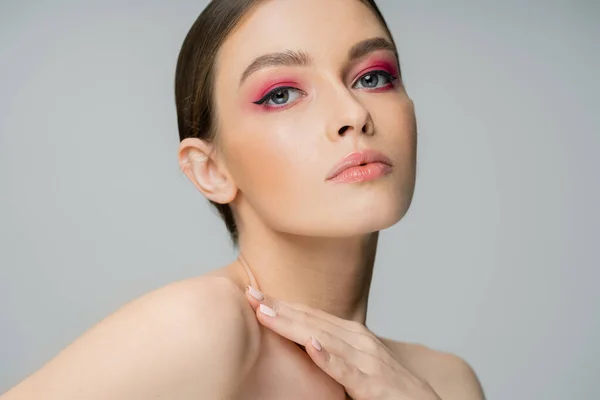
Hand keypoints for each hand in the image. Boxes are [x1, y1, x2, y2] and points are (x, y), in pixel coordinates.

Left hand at [245, 286, 441, 399]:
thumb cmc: (386, 385)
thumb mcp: (355, 363)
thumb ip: (332, 352)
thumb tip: (301, 343)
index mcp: (351, 335)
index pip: (311, 316)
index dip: (282, 304)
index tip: (254, 293)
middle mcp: (358, 341)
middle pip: (312, 321)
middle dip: (280, 307)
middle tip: (250, 293)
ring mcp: (367, 360)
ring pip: (324, 339)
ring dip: (294, 325)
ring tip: (266, 312)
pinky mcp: (373, 384)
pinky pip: (347, 371)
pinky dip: (328, 358)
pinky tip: (311, 346)